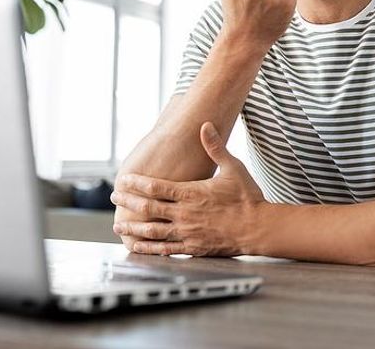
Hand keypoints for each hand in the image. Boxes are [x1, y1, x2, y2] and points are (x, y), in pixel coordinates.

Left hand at [111, 122, 266, 255]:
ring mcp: (188, 232)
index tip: (122, 179)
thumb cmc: (247, 197)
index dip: (136, 183)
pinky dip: (149, 248)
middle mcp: (185, 214)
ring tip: (118, 224)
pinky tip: (137, 247)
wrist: (259, 228)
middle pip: (148, 208)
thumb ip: (215, 147)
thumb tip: (204, 125)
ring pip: (152, 231)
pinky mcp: (193, 247)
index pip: (156, 187)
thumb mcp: (233, 167)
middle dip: (128, 202)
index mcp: (192, 193)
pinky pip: (165, 249)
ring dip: (133, 227)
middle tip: (114, 196)